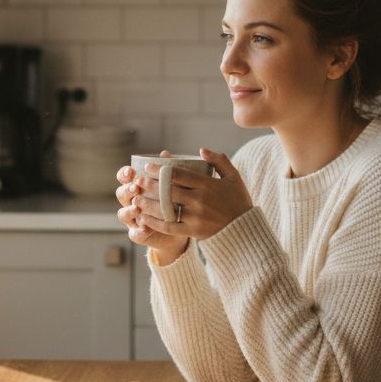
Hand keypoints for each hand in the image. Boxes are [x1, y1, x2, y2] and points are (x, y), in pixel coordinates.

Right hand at [115, 150, 189, 263]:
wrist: (179, 227)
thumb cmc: (173, 201)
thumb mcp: (171, 186)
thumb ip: (165, 172)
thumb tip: (165, 154)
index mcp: (136, 187)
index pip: (124, 177)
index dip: (124, 174)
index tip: (131, 171)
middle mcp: (130, 202)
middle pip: (120, 194)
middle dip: (127, 190)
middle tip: (136, 188)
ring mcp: (132, 219)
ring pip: (122, 214)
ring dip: (129, 210)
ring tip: (138, 209)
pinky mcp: (138, 234)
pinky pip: (134, 234)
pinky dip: (139, 232)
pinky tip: (146, 229)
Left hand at [116, 149, 253, 264]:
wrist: (245, 229)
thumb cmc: (238, 201)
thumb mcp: (233, 177)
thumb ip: (219, 161)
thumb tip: (201, 149)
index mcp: (208, 185)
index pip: (178, 175)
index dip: (160, 170)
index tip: (148, 167)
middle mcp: (200, 200)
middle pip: (168, 191)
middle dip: (150, 185)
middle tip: (137, 181)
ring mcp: (195, 217)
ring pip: (166, 209)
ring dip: (148, 204)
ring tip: (135, 199)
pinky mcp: (192, 231)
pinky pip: (169, 227)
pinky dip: (154, 222)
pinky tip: (143, 218)